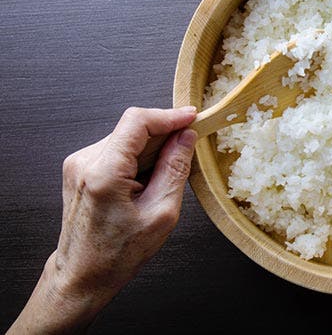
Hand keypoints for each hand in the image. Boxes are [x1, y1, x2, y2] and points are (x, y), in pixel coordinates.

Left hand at [10, 106, 197, 333]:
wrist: (83, 275)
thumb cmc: (119, 253)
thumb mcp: (162, 212)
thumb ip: (175, 168)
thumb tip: (186, 137)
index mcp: (104, 172)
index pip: (138, 121)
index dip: (169, 116)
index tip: (192, 117)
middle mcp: (85, 162)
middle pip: (132, 128)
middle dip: (164, 133)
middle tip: (189, 146)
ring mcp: (79, 164)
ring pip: (126, 137)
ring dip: (151, 147)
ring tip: (164, 175)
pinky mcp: (80, 168)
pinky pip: (116, 149)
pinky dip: (137, 156)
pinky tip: (147, 179)